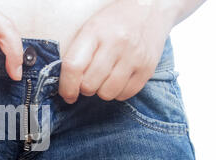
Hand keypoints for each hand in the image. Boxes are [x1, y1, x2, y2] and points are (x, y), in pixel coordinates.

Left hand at [59, 0, 176, 102]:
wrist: (149, 7)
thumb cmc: (113, 21)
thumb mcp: (90, 28)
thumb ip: (76, 53)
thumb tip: (66, 85)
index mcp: (95, 32)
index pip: (73, 66)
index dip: (66, 86)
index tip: (66, 94)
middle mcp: (116, 43)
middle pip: (89, 84)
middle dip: (84, 88)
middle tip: (88, 80)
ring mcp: (134, 57)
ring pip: (107, 93)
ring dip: (101, 91)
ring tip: (104, 79)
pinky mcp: (148, 68)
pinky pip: (125, 94)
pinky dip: (118, 92)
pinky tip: (117, 80)